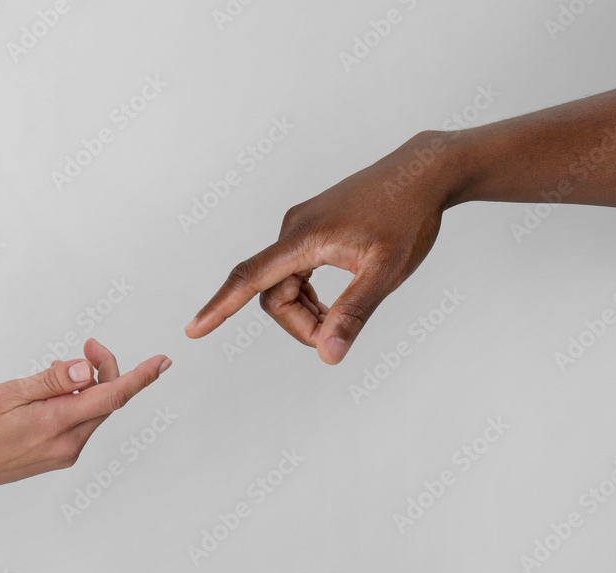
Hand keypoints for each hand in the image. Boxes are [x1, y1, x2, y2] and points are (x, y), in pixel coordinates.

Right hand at [0, 339, 169, 500]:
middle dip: (103, 370)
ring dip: (86, 387)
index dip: (140, 377)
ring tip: (52, 372)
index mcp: (56, 423)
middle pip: (106, 400)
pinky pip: (80, 424)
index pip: (111, 396)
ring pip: (93, 412)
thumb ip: (51, 381)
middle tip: (87, 345)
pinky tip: (51, 395)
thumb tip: (84, 369)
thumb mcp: (9, 393)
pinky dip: (75, 403)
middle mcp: (68, 443)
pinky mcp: (60, 457)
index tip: (163, 361)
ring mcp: (65, 454)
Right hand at [185, 131, 456, 364]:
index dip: (218, 308)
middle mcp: (292, 229)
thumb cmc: (407, 217)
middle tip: (339, 336)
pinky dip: (309, 294)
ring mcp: (300, 226)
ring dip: (306, 310)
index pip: (248, 279)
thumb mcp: (386, 272)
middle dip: (300, 322)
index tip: (193, 331)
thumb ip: (354, 313)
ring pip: (283, 284)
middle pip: (272, 294)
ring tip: (345, 316)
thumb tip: (327, 356)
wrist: (422, 172)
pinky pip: (294, 271)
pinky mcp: (311, 227)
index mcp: (303, 239)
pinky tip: (338, 299)